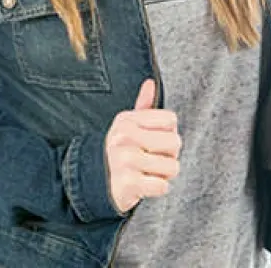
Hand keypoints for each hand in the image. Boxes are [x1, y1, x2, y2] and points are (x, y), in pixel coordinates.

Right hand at [105, 78, 180, 212]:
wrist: (95, 183)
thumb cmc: (119, 153)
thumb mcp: (127, 127)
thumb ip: (143, 106)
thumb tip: (150, 83)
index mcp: (127, 120)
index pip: (170, 120)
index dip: (168, 132)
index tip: (154, 141)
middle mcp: (124, 137)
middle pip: (175, 142)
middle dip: (169, 155)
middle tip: (152, 159)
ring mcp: (125, 159)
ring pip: (172, 167)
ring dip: (164, 174)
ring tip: (147, 172)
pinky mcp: (128, 183)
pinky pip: (162, 185)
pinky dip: (156, 188)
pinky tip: (143, 185)